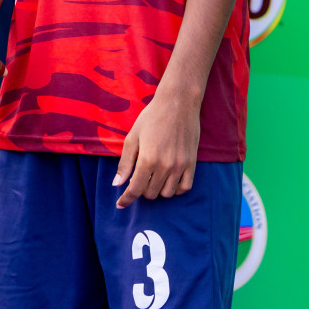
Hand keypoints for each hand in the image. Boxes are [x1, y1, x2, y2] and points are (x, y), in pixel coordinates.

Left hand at [112, 86, 200, 208]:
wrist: (178, 104)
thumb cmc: (151, 118)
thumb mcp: (132, 137)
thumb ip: (125, 163)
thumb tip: (117, 184)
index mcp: (147, 159)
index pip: (135, 189)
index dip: (126, 199)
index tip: (120, 204)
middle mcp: (165, 166)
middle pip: (151, 193)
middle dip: (141, 190)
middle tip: (139, 177)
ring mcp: (180, 166)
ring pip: (167, 194)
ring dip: (158, 190)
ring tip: (153, 178)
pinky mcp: (192, 163)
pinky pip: (185, 187)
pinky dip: (176, 189)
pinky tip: (169, 181)